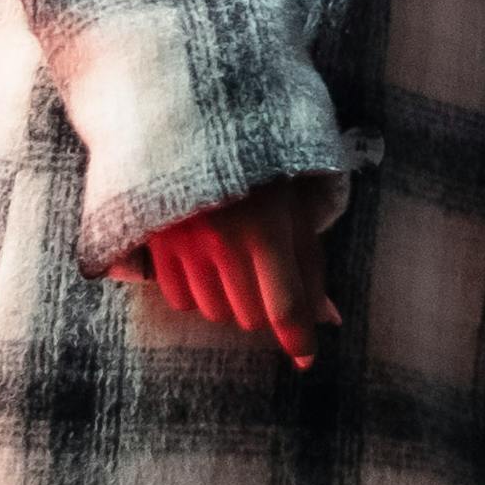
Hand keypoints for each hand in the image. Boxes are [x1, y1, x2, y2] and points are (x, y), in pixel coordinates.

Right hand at [129, 176, 341, 366]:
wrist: (195, 126)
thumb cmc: (260, 171)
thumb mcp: (294, 207)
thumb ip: (310, 264)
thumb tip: (329, 319)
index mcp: (266, 228)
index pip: (285, 304)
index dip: (298, 338)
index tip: (306, 358)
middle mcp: (223, 241)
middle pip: (250, 316)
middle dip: (265, 308)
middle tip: (265, 279)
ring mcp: (184, 245)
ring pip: (215, 313)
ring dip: (230, 302)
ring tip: (234, 267)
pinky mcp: (155, 245)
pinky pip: (181, 301)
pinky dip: (197, 294)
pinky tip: (205, 266)